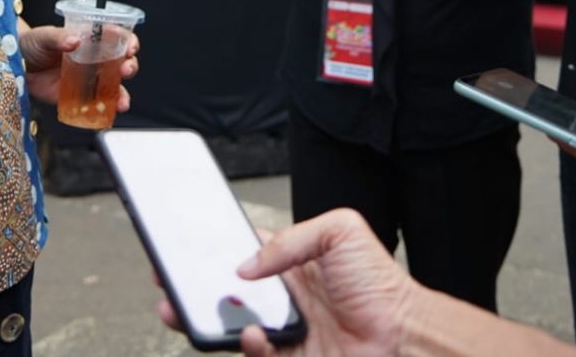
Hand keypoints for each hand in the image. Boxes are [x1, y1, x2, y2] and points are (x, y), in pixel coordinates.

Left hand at [19, 25, 139, 107]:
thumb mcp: (44, 36)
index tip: (130, 47)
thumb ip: (59, 37)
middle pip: (121, 63)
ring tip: (122, 102)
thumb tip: (75, 41)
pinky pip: (96, 106)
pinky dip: (104, 111)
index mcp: (91, 39)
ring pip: (113, 87)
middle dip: (129, 66)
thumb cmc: (31, 44)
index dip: (128, 41)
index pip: (117, 37)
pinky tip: (106, 114)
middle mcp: (94, 59)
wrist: (14, 66)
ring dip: (122, 94)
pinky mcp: (78, 98)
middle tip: (125, 69)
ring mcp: (88, 80)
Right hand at [158, 209, 413, 355]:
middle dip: (196, 290)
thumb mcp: (339, 231)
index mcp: (294, 262)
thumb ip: (289, 240)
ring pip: (235, 328)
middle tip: (168, 286)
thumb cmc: (381, 282)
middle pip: (229, 294)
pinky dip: (249, 347)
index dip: (214, 250)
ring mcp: (287, 332)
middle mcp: (286, 297)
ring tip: (192, 312)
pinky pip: (259, 356)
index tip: (186, 246)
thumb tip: (246, 266)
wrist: (407, 336)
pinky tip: (253, 335)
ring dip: (210, 321)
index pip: (243, 253)